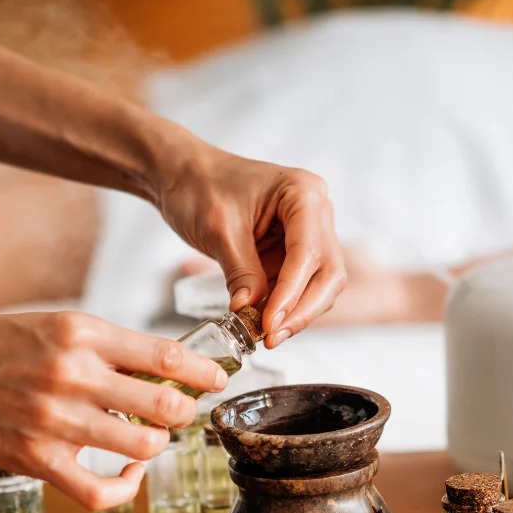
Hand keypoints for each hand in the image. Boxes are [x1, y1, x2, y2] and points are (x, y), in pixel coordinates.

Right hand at [0, 311, 227, 509]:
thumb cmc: (0, 345)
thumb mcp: (63, 325)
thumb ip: (113, 347)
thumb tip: (167, 367)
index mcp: (84, 335)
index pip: (166, 354)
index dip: (203, 371)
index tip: (219, 378)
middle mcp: (74, 376)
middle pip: (165, 404)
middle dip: (186, 410)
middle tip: (183, 410)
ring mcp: (57, 421)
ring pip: (144, 447)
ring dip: (159, 444)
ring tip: (151, 436)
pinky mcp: (40, 460)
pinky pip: (101, 491)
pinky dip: (127, 487)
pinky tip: (129, 473)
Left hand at [157, 149, 346, 348]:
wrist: (183, 175)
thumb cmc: (200, 186)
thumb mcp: (218, 230)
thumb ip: (240, 272)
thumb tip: (250, 312)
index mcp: (303, 193)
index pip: (309, 252)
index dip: (292, 292)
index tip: (269, 323)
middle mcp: (317, 211)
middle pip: (328, 271)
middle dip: (302, 308)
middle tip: (271, 337)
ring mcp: (309, 231)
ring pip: (321, 283)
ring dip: (297, 312)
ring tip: (265, 335)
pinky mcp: (294, 249)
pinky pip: (301, 284)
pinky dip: (285, 305)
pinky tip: (263, 322)